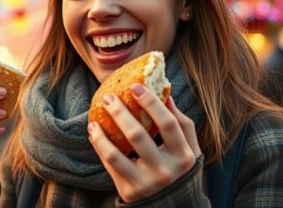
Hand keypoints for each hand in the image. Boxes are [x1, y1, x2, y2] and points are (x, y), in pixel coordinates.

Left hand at [88, 83, 200, 202]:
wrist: (172, 205)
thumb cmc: (178, 168)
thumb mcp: (188, 148)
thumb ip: (182, 123)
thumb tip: (166, 95)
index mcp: (183, 156)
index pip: (167, 123)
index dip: (151, 102)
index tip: (135, 86)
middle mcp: (166, 171)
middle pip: (138, 136)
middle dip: (120, 112)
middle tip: (109, 97)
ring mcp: (146, 183)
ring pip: (117, 154)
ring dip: (101, 133)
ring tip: (94, 118)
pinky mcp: (130, 191)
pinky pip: (109, 165)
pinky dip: (99, 146)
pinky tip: (94, 133)